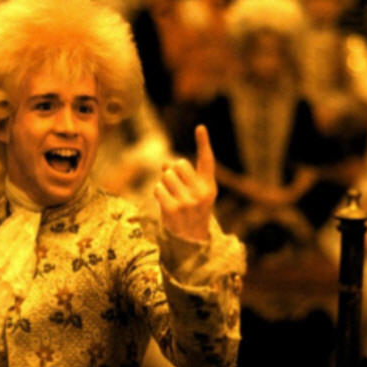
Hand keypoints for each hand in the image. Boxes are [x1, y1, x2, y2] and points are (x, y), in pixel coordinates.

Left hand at [154, 125, 217, 241]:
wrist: (190, 239)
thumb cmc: (190, 210)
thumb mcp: (193, 192)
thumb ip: (183, 176)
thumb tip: (165, 164)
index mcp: (209, 186)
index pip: (207, 160)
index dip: (203, 143)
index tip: (200, 127)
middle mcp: (201, 193)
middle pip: (178, 164)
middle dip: (173, 172)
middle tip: (177, 187)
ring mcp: (188, 202)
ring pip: (166, 176)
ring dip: (164, 183)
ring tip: (171, 196)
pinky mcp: (173, 210)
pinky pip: (158, 188)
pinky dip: (158, 193)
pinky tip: (165, 203)